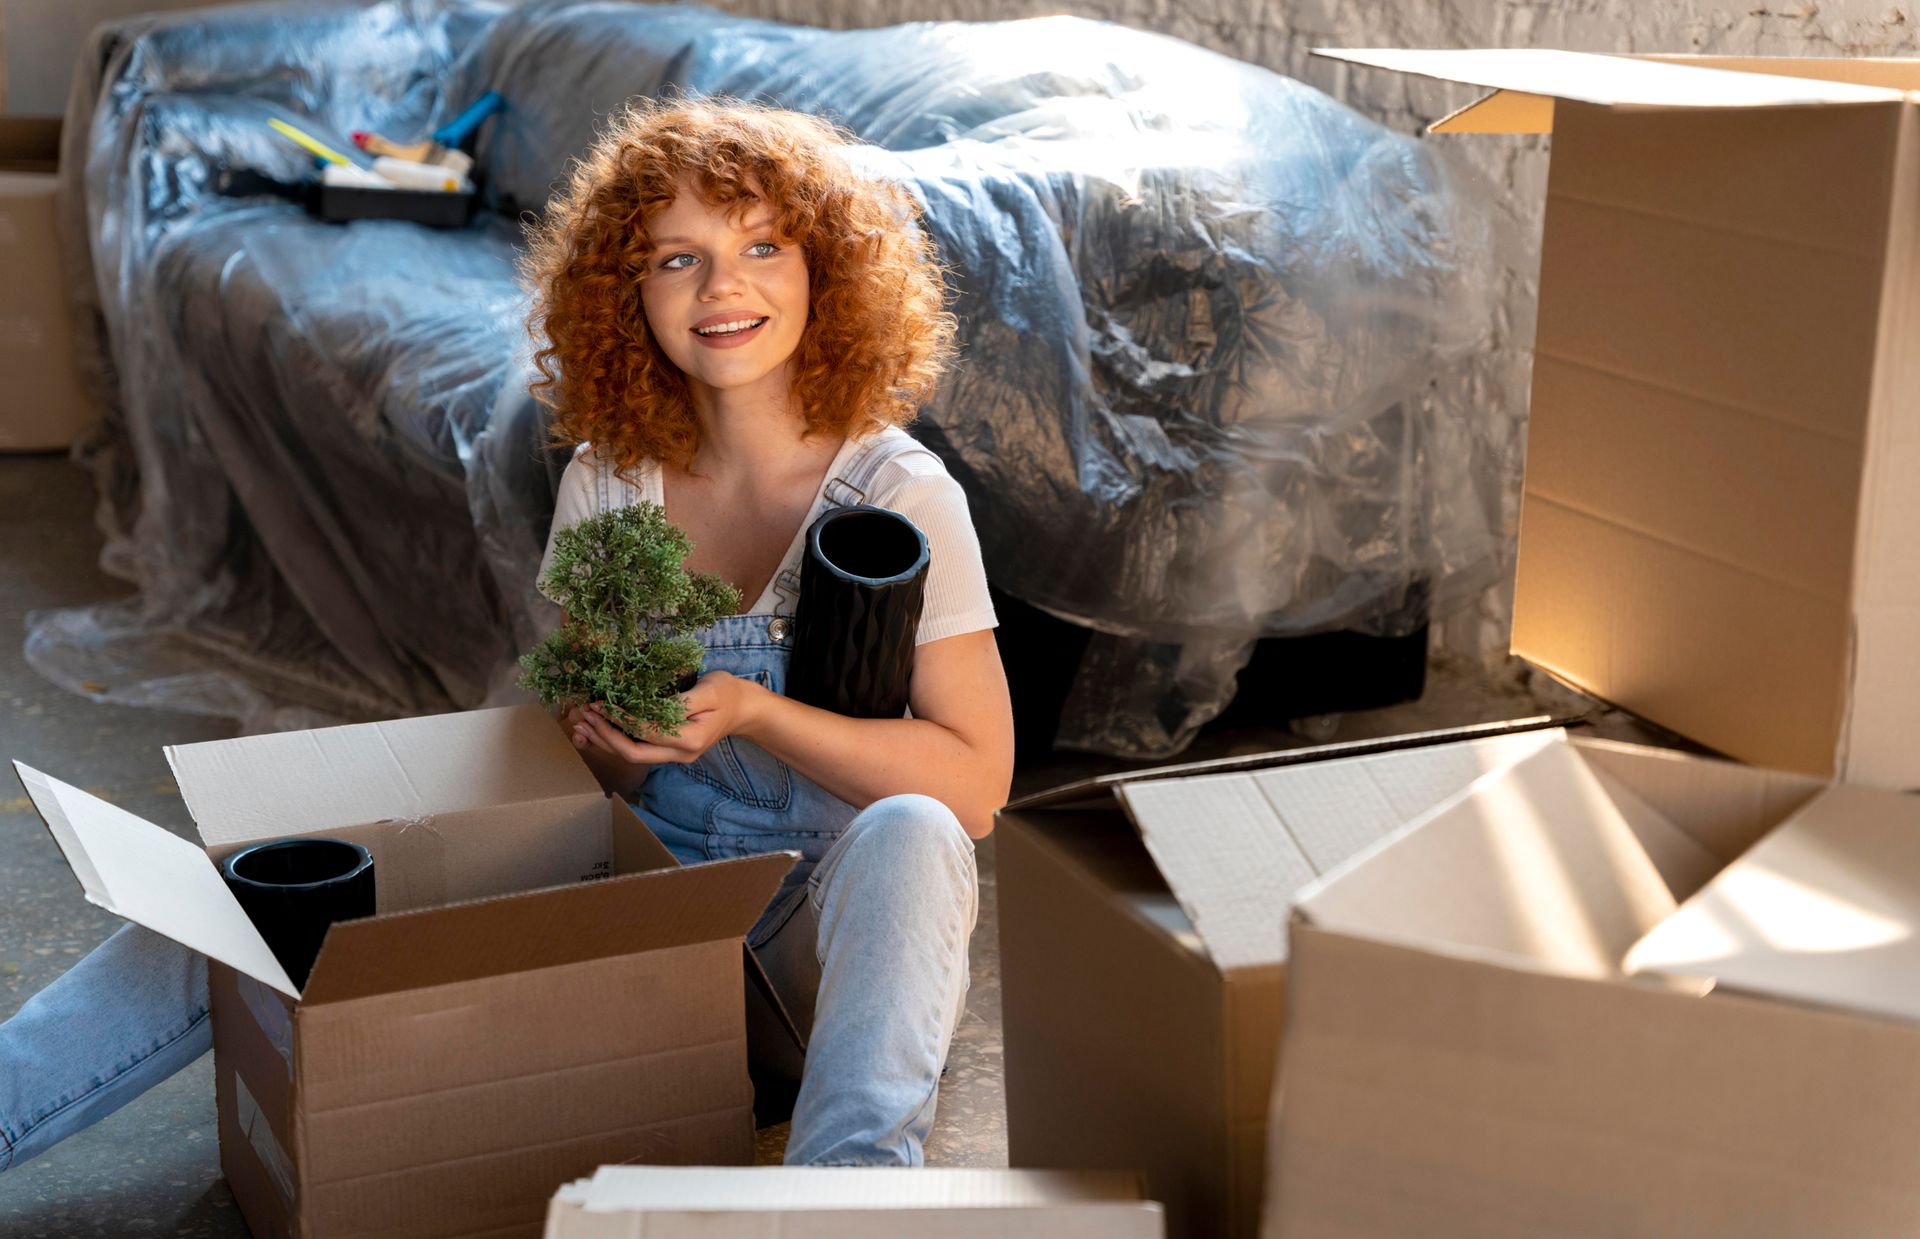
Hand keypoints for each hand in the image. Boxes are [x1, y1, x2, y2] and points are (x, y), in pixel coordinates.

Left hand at [567, 671, 758, 766]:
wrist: (743, 709)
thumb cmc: (727, 693)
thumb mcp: (710, 690)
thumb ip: (681, 701)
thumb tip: (649, 705)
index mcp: (690, 739)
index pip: (646, 732)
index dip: (621, 719)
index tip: (602, 702)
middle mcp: (680, 755)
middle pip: (633, 753)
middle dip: (604, 735)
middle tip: (583, 715)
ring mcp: (674, 756)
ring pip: (632, 755)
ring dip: (604, 740)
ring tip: (581, 724)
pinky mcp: (668, 752)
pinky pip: (637, 749)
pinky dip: (615, 739)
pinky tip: (599, 728)